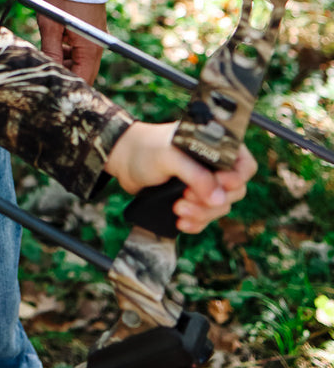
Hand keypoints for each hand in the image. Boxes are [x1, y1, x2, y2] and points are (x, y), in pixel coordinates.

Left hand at [37, 0, 105, 84]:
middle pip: (83, 73)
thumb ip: (51, 50)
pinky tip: (56, 42)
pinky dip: (69, 52)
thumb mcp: (50, 25)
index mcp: (90, 49)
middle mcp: (97, 47)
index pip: (82, 79)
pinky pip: (82, 51)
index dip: (66, 86)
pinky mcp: (92, 33)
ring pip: (81, 62)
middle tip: (45, 69)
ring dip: (65, 62)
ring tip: (48, 52)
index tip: (51, 87)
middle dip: (64, 74)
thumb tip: (49, 70)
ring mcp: (96, 39)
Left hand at [105, 121, 256, 233]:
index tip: (218, 185)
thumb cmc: (145, 148)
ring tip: (178, 208)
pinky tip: (181, 222)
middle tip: (185, 197)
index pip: (244, 165)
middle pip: (235, 192)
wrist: (123, 161)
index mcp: (215, 145)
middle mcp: (214, 164)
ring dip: (202, 213)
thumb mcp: (170, 157)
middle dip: (211, 200)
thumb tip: (219, 199)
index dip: (236, 179)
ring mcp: (204, 182)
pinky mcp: (193, 198)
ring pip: (220, 207)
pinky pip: (206, 217)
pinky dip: (196, 222)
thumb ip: (195, 175)